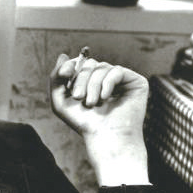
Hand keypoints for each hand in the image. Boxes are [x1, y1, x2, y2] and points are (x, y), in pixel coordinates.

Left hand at [49, 54, 150, 185]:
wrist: (104, 137)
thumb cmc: (84, 123)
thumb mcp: (60, 100)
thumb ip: (56, 77)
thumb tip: (63, 55)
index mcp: (91, 82)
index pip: (80, 64)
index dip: (71, 68)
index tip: (66, 82)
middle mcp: (107, 79)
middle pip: (90, 64)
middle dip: (80, 79)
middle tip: (78, 98)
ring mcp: (122, 80)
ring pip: (102, 67)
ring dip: (93, 85)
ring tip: (91, 103)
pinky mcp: (136, 82)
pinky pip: (117, 71)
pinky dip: (107, 83)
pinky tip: (105, 98)